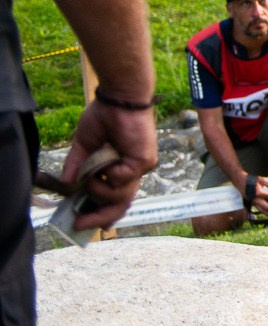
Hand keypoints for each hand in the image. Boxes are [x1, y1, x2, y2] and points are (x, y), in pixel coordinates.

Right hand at [62, 99, 156, 229]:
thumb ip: (76, 166)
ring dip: (99, 190)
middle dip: (100, 217)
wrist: (118, 100)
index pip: (116, 197)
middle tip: (79, 224)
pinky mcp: (144, 161)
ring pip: (120, 195)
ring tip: (91, 177)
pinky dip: (109, 174)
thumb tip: (66, 185)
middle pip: (121, 204)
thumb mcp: (83, 146)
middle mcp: (131, 170)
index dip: (104, 214)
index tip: (86, 226)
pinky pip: (122, 179)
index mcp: (119, 167)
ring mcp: (139, 167)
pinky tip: (107, 162)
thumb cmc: (103, 118)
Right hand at [245, 175, 267, 217]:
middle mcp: (255, 199)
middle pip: (266, 207)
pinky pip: (260, 210)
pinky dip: (265, 213)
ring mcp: (254, 203)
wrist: (240, 182)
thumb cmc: (252, 180)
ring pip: (262, 211)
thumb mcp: (262, 179)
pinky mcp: (253, 204)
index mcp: (258, 193)